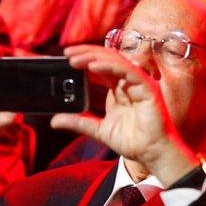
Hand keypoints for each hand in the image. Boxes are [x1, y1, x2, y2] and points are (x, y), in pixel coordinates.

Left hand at [53, 45, 196, 183]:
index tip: (65, 56)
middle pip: (106, 59)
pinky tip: (93, 66)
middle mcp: (128, 83)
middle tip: (66, 52)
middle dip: (85, 53)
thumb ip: (78, 123)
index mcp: (118, 89)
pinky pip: (127, 72)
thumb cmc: (133, 141)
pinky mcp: (147, 88)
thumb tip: (54, 121)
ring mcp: (138, 84)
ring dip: (93, 57)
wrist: (152, 153)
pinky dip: (109, 67)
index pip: (100, 65)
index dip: (84, 58)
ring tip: (74, 58)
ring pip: (115, 61)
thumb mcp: (98, 130)